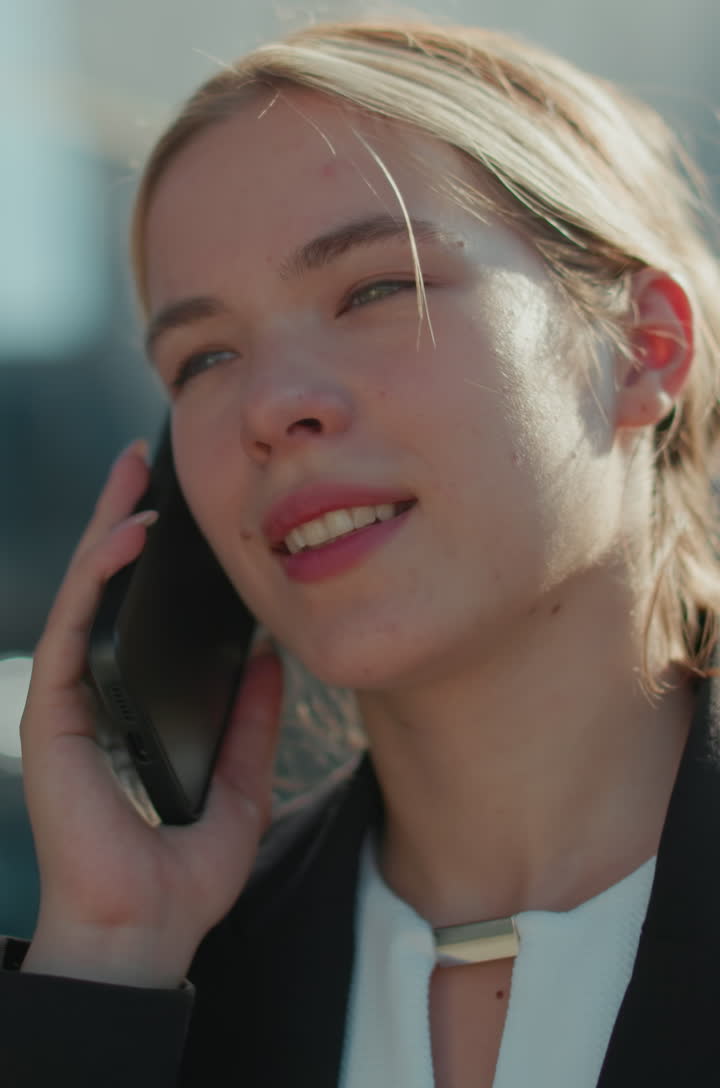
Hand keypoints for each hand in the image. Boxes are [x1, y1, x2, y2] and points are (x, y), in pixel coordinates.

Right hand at [20, 441, 282, 987]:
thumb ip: (252, 721)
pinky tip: (128, 535)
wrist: (145, 931)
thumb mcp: (241, 781)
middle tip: (145, 460)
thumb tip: (271, 657)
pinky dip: (98, 575)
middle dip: (122, 516)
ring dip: (106, 526)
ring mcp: (68, 698)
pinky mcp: (52, 710)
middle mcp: (93, 693)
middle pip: (104, 588)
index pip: (136, 613)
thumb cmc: (183, 874)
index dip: (150, 557)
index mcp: (129, 705)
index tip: (181, 507)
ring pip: (83, 592)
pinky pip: (75, 626)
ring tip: (136, 475)